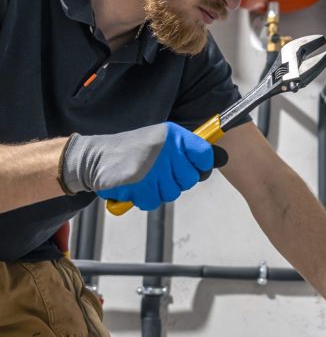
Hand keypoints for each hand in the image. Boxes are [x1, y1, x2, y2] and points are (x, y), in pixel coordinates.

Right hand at [61, 122, 224, 210]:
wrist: (94, 157)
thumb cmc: (133, 151)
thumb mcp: (161, 140)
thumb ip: (186, 150)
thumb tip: (219, 159)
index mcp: (174, 134)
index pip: (204, 154)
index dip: (201, 165)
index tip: (192, 167)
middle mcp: (166, 148)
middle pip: (190, 179)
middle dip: (176, 181)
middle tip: (159, 173)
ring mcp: (153, 166)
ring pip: (173, 192)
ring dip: (159, 190)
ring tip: (145, 177)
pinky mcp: (140, 183)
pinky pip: (154, 201)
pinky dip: (145, 198)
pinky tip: (136, 185)